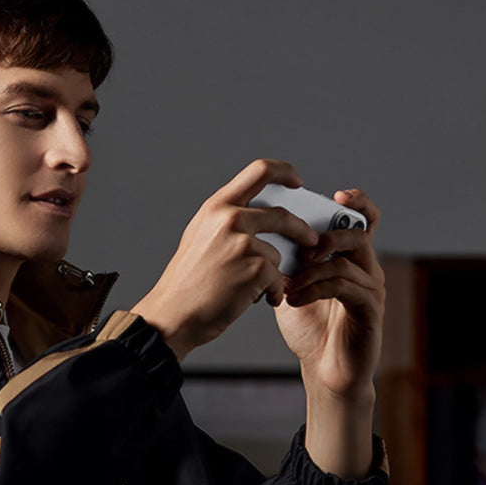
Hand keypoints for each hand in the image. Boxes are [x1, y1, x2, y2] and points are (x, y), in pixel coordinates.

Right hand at [131, 159, 319, 361]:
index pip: (259, 171)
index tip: (297, 181)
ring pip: (278, 253)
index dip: (284, 172)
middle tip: (311, 241)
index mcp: (216, 206)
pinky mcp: (255, 269)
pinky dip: (274, 292)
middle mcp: (230, 219)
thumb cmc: (188, 281)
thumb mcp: (201, 236)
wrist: (174, 314)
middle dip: (302, 230)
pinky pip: (278, 277)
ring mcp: (243, 244)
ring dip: (274, 274)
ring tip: (258, 288)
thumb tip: (265, 216)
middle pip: (283, 215)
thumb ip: (227, 220)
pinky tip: (259, 299)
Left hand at [274, 189, 384, 476]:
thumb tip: (266, 231)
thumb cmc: (309, 326)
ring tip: (286, 283)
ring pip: (348, 259)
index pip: (363, 219)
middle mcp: (367, 268)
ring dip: (311, 268)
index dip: (356, 202)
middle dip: (325, 235)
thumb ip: (287, 259)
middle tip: (300, 249)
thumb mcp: (292, 284)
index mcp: (350, 257)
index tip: (336, 195)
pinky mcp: (370, 309)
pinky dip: (314, 288)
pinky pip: (344, 286)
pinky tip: (293, 299)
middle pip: (358, 233)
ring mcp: (372, 288)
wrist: (323, 370)